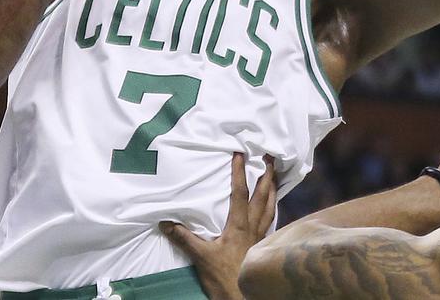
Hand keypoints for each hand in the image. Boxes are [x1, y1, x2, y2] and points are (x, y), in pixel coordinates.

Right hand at [159, 153, 277, 299]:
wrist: (242, 298)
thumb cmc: (224, 277)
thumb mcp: (200, 256)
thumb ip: (183, 238)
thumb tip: (165, 222)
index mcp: (239, 226)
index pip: (240, 193)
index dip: (239, 172)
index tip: (240, 154)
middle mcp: (253, 228)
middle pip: (264, 197)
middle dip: (267, 176)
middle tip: (270, 158)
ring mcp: (260, 238)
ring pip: (271, 208)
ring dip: (273, 191)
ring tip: (275, 177)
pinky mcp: (262, 247)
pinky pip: (270, 222)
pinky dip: (272, 210)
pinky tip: (271, 208)